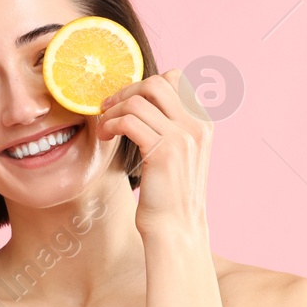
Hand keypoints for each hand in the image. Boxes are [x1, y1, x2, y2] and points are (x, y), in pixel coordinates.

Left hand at [97, 70, 210, 238]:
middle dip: (126, 92)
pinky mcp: (163, 151)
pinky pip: (129, 121)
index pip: (175, 79)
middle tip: (107, 109)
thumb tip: (140, 102)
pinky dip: (110, 124)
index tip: (123, 102)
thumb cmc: (168, 193)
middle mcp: (196, 125)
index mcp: (202, 122)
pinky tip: (105, 137)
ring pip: (138, 100)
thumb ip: (168, 126)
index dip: (143, 86)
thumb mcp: (176, 153)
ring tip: (104, 128)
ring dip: (113, 110)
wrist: (175, 227)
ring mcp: (183, 137)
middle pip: (156, 83)